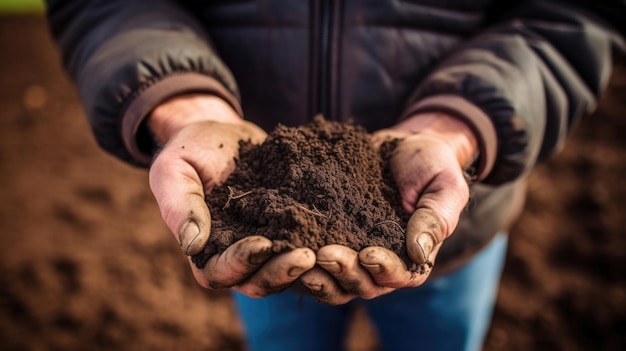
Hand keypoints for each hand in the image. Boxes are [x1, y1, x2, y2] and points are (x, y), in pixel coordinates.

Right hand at [148, 94, 315, 296]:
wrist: (222, 133)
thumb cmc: (191, 150)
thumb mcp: (174, 170)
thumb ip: (180, 206)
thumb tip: (192, 244)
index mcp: (204, 250)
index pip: (220, 272)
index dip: (241, 262)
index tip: (263, 242)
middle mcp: (236, 256)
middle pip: (258, 280)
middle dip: (282, 271)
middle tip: (307, 255)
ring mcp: (265, 245)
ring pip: (286, 271)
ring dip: (305, 266)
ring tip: (329, 250)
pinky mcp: (289, 230)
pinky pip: (305, 246)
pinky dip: (321, 246)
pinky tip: (341, 236)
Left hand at [300, 112, 477, 303]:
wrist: (401, 147)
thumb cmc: (431, 166)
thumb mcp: (444, 187)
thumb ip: (436, 219)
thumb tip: (419, 253)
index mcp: (413, 260)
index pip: (399, 276)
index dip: (382, 270)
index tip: (367, 254)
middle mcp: (381, 265)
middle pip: (362, 284)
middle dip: (344, 272)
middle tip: (325, 254)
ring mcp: (354, 255)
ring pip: (335, 280)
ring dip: (319, 276)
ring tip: (302, 260)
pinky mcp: (331, 239)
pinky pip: (315, 259)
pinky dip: (302, 260)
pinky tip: (285, 248)